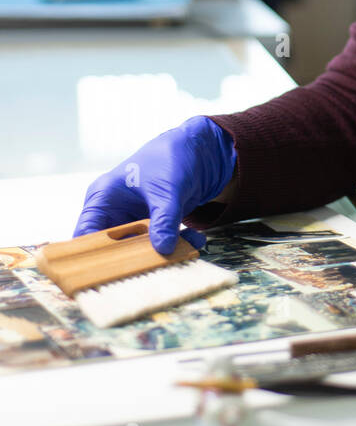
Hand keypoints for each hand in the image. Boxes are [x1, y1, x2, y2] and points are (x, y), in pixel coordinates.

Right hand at [74, 116, 236, 255]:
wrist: (198, 150)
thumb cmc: (171, 159)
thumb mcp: (167, 189)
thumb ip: (164, 219)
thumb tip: (163, 249)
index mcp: (103, 198)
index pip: (86, 234)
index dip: (92, 256)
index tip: (109, 275)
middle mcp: (113, 212)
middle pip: (111, 248)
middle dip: (131, 261)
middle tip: (152, 271)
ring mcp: (133, 220)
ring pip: (138, 249)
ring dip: (160, 254)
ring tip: (182, 254)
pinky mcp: (153, 225)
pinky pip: (158, 243)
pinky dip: (175, 245)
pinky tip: (194, 241)